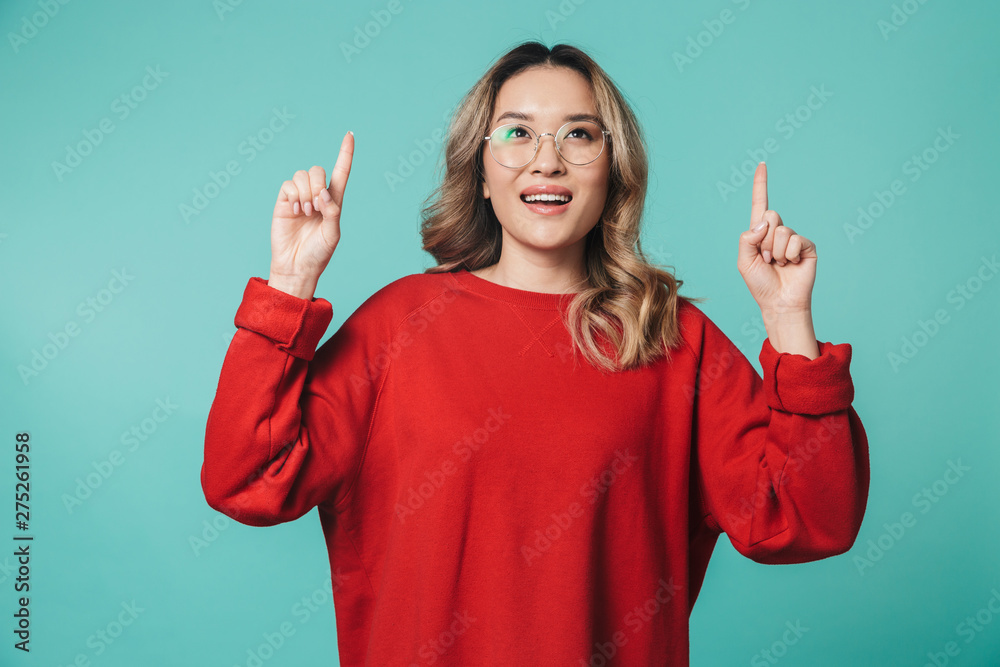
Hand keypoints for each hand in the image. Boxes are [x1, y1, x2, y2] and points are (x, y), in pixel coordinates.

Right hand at [269, 131, 354, 289]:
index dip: (345, 154)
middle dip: (318, 185)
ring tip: (306, 213)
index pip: (341, 173)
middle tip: (316, 208)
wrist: (296, 266)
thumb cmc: (317, 254)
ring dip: (306, 193)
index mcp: (333, 202)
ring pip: (302, 175)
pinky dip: (294, 196)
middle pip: (318, 170)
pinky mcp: (284, 201)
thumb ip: (333, 211)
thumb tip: (323, 192)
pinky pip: (288, 184)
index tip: (350, 135)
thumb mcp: (333, 234)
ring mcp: (299, 197)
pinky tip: (296, 211)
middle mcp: (316, 195)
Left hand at [737, 162, 816, 316]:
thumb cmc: (760, 284)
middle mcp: (777, 232)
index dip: (761, 184)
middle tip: (767, 259)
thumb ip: (747, 239)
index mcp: (760, 233)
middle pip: (770, 216)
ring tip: (778, 265)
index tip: (761, 164)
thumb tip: (765, 222)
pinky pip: (795, 240)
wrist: (779, 302)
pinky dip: (789, 255)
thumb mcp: (744, 261)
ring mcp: (793, 238)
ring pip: (781, 231)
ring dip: (776, 252)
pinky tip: (791, 266)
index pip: (761, 204)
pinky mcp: (807, 246)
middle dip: (764, 241)